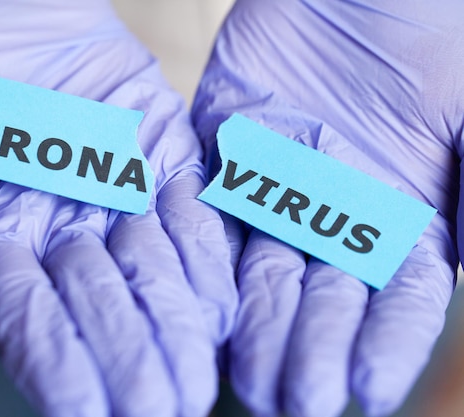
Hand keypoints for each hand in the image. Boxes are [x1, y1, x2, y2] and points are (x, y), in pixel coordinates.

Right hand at [0, 1, 237, 414]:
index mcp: (2, 246)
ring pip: (154, 272)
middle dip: (130, 359)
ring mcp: (121, 202)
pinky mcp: (165, 163)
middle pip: (101, 309)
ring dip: (177, 324)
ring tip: (197, 380)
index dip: (55, 367)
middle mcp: (68, 238)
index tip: (86, 416)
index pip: (30, 320)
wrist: (7, 10)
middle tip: (160, 410)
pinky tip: (223, 305)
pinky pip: (191, 213)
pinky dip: (205, 253)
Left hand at [192, 1, 462, 415]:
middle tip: (294, 402)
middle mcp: (337, 215)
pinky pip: (215, 213)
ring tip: (250, 379)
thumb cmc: (438, 42)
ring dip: (258, 324)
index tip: (367, 391)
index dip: (385, 347)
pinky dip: (210, 257)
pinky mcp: (228, 157)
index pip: (397, 302)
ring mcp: (278, 188)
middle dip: (311, 350)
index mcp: (404, 217)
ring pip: (264, 269)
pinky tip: (207, 303)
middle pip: (322, 298)